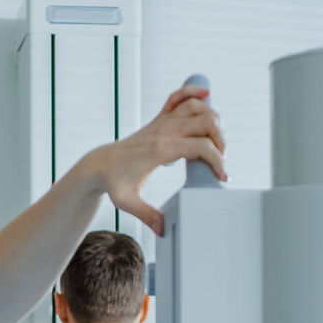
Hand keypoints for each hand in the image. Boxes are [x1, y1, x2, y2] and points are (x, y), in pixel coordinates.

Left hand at [83, 84, 225, 234]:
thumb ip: (147, 215)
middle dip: (221, 140)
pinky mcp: (160, 119)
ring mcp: (162, 122)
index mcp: (161, 149)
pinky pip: (179, 97)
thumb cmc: (115, 182)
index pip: (200, 147)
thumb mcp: (128, 202)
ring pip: (197, 106)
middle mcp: (164, 131)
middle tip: (220, 159)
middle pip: (206, 122)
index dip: (217, 161)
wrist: (101, 164)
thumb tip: (163, 231)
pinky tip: (206, 96)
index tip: (222, 177)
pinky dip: (193, 92)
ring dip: (214, 119)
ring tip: (216, 140)